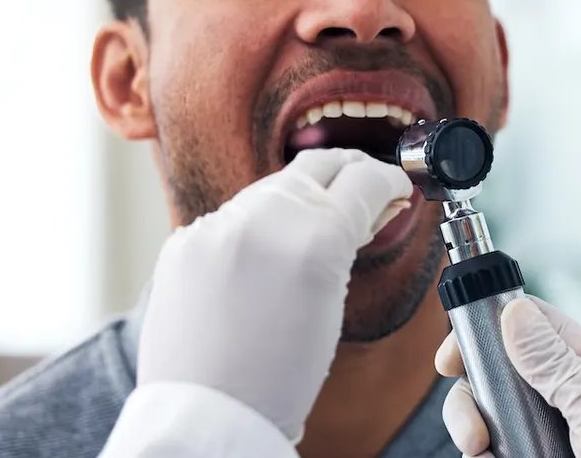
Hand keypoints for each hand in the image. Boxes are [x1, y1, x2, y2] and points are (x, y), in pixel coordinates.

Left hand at [137, 149, 411, 441]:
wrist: (207, 416)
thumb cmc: (277, 381)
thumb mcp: (334, 305)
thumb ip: (346, 243)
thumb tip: (364, 209)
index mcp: (317, 238)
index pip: (366, 178)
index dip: (390, 181)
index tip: (395, 189)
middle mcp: (265, 218)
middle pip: (320, 164)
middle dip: (348, 173)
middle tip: (364, 189)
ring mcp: (218, 225)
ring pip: (273, 188)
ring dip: (298, 201)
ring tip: (311, 233)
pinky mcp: (185, 240)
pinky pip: (230, 219)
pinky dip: (253, 230)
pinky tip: (261, 260)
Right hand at [435, 296, 580, 457]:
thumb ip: (552, 359)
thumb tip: (513, 311)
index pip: (523, 326)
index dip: (484, 332)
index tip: (452, 358)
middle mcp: (559, 400)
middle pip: (491, 379)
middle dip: (470, 399)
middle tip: (473, 431)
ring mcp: (546, 439)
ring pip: (485, 424)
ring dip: (472, 434)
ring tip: (481, 454)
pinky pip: (491, 457)